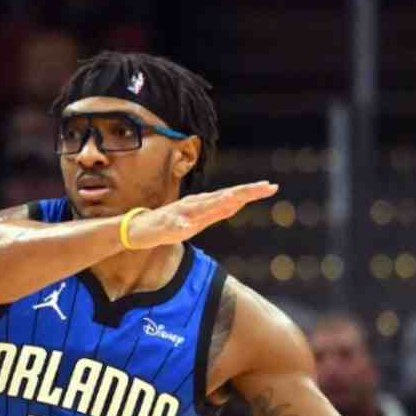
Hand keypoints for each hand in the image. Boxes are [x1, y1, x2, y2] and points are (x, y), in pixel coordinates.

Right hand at [126, 182, 278, 248]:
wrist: (143, 228)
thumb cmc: (172, 224)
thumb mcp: (201, 220)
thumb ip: (218, 212)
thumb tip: (238, 204)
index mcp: (205, 205)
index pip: (232, 196)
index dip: (251, 191)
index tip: (272, 187)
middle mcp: (196, 205)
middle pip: (223, 197)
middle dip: (244, 192)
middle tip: (265, 186)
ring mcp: (181, 213)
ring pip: (201, 207)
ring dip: (216, 203)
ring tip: (233, 198)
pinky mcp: (167, 224)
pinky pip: (175, 225)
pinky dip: (181, 224)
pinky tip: (186, 226)